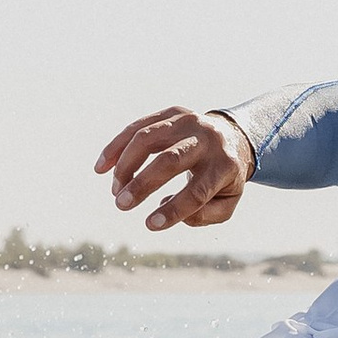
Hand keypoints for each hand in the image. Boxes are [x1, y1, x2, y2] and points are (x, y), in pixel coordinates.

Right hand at [93, 106, 252, 231]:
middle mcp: (208, 140)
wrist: (235, 137)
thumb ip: (204, 215)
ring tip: (115, 190)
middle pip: (169, 160)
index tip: (150, 225)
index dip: (173, 210)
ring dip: (125, 165)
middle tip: (121, 204)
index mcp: (225, 166)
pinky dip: (118, 146)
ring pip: (149, 138)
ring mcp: (190, 122)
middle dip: (142, 184)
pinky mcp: (173, 112)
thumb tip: (168, 211)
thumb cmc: (224, 178)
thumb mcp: (226, 202)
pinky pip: (139, 127)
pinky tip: (103, 166)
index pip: (197, 192)